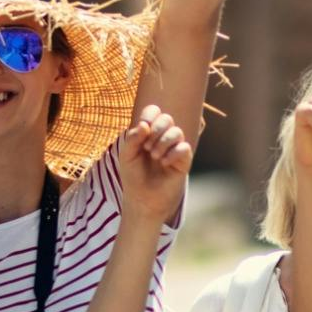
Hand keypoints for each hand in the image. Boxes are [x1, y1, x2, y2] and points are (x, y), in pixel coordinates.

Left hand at [114, 103, 194, 221]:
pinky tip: (164, 163)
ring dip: (163, 142)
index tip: (142, 127)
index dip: (150, 115)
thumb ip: (133, 138)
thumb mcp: (127, 155)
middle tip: (147, 146)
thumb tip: (145, 124)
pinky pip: (184, 148)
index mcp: (148, 133)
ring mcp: (174, 149)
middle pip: (167, 118)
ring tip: (154, 156)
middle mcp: (163, 138)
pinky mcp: (183, 162)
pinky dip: (173, 153)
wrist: (142, 199)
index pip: (154, 111)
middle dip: (156, 129)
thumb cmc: (133, 176)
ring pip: (177, 132)